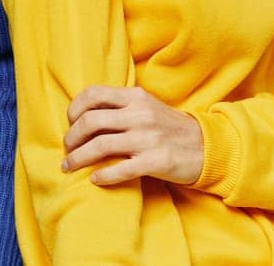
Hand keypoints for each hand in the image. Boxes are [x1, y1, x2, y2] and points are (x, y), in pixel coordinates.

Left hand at [61, 85, 203, 185]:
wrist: (207, 147)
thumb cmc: (170, 128)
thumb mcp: (147, 106)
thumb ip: (121, 106)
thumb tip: (84, 115)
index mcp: (136, 96)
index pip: (93, 94)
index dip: (74, 109)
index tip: (70, 123)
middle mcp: (140, 114)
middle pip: (91, 121)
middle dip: (71, 137)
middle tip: (66, 149)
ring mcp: (148, 138)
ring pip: (101, 146)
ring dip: (78, 158)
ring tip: (68, 166)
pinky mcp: (156, 162)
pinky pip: (121, 169)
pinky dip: (103, 175)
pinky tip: (95, 179)